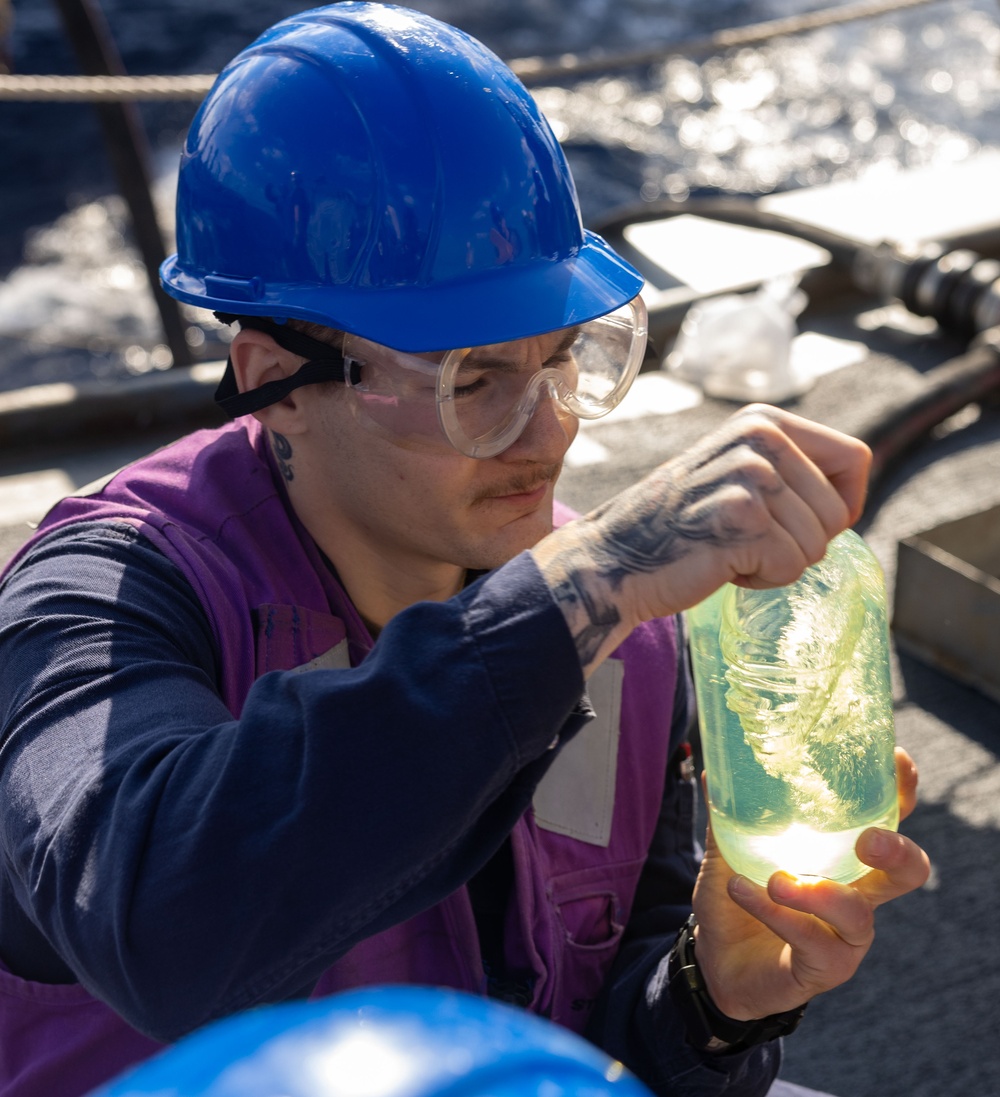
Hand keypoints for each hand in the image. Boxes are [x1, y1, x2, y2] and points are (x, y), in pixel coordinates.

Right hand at [532, 404, 870, 674]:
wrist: (616, 559)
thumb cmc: (680, 526)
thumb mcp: (737, 472)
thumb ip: (789, 468)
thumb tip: (856, 490)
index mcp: (764, 420)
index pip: (856, 459)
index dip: (841, 504)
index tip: (801, 524)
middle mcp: (760, 437)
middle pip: (839, 513)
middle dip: (801, 542)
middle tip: (742, 540)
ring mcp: (750, 475)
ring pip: (817, 546)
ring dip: (776, 563)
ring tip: (727, 549)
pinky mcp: (742, 518)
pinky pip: (791, 567)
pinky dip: (760, 580)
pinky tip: (720, 565)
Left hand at [691, 748, 929, 1020]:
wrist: (715, 959)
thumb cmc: (737, 895)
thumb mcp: (728, 850)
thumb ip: (728, 815)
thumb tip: (712, 770)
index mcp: (843, 855)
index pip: (887, 819)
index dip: (901, 793)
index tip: (897, 762)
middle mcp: (857, 893)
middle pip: (907, 871)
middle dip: (896, 851)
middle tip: (867, 839)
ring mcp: (846, 935)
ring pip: (857, 913)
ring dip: (816, 892)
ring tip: (775, 879)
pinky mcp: (826, 967)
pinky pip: (812, 941)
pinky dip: (776, 915)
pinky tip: (743, 892)